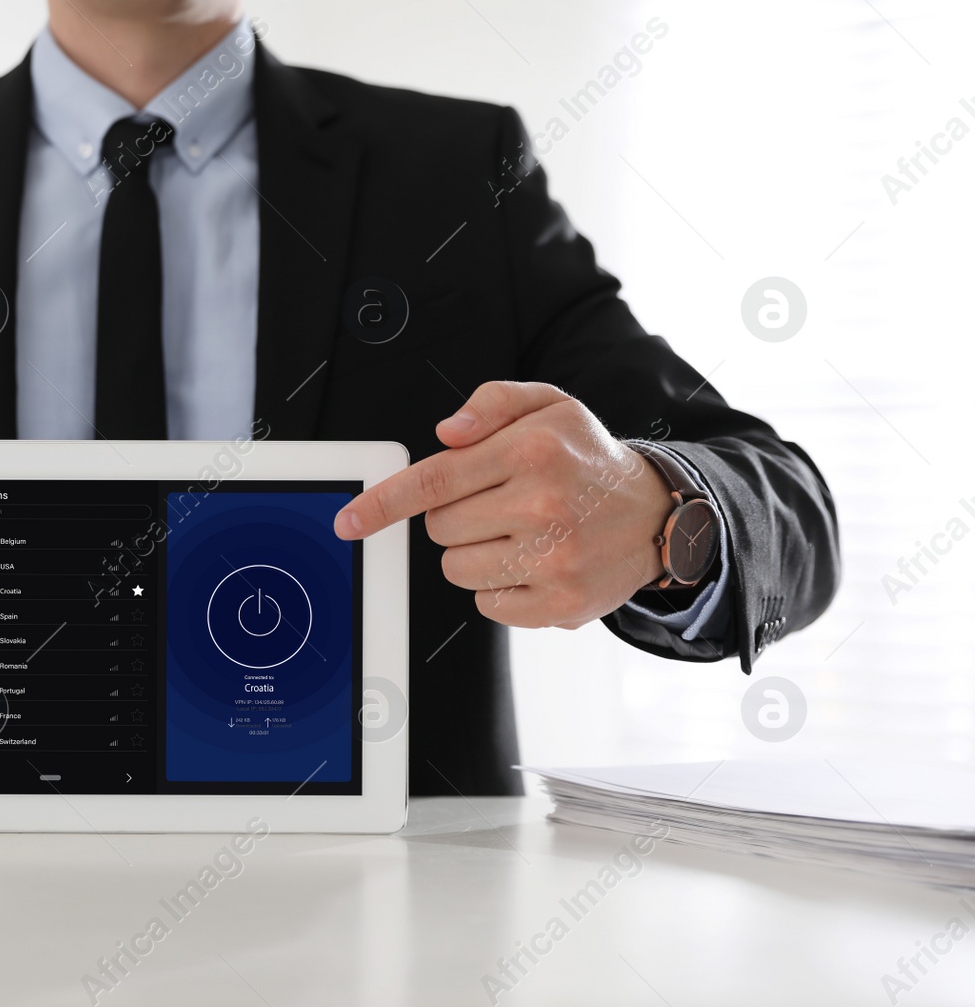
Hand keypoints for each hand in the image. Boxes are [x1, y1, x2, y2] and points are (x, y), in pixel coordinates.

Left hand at [333, 381, 672, 628]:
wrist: (659, 515)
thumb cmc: (588, 459)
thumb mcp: (550, 406)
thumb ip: (493, 402)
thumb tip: (445, 433)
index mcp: (531, 450)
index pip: (433, 481)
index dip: (381, 504)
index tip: (347, 521)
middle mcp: (541, 504)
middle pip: (439, 529)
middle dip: (456, 516)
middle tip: (500, 503)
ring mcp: (552, 559)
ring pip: (456, 569)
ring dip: (474, 554)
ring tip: (520, 533)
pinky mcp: (560, 603)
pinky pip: (487, 604)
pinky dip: (500, 588)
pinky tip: (534, 563)